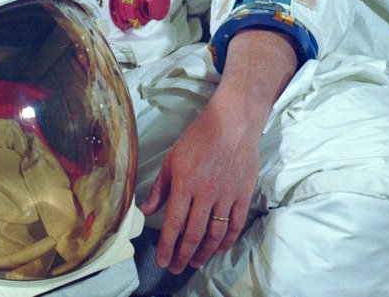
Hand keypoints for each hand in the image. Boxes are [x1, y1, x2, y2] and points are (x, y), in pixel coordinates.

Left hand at [141, 97, 262, 272]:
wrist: (234, 121)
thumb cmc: (200, 136)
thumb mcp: (173, 158)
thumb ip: (160, 187)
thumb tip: (145, 211)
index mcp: (185, 182)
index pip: (174, 222)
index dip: (167, 246)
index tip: (162, 260)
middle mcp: (206, 192)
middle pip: (194, 233)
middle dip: (183, 255)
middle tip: (176, 267)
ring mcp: (227, 194)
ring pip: (215, 233)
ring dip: (204, 252)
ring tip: (195, 261)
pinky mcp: (243, 193)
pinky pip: (236, 223)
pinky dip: (227, 240)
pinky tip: (219, 248)